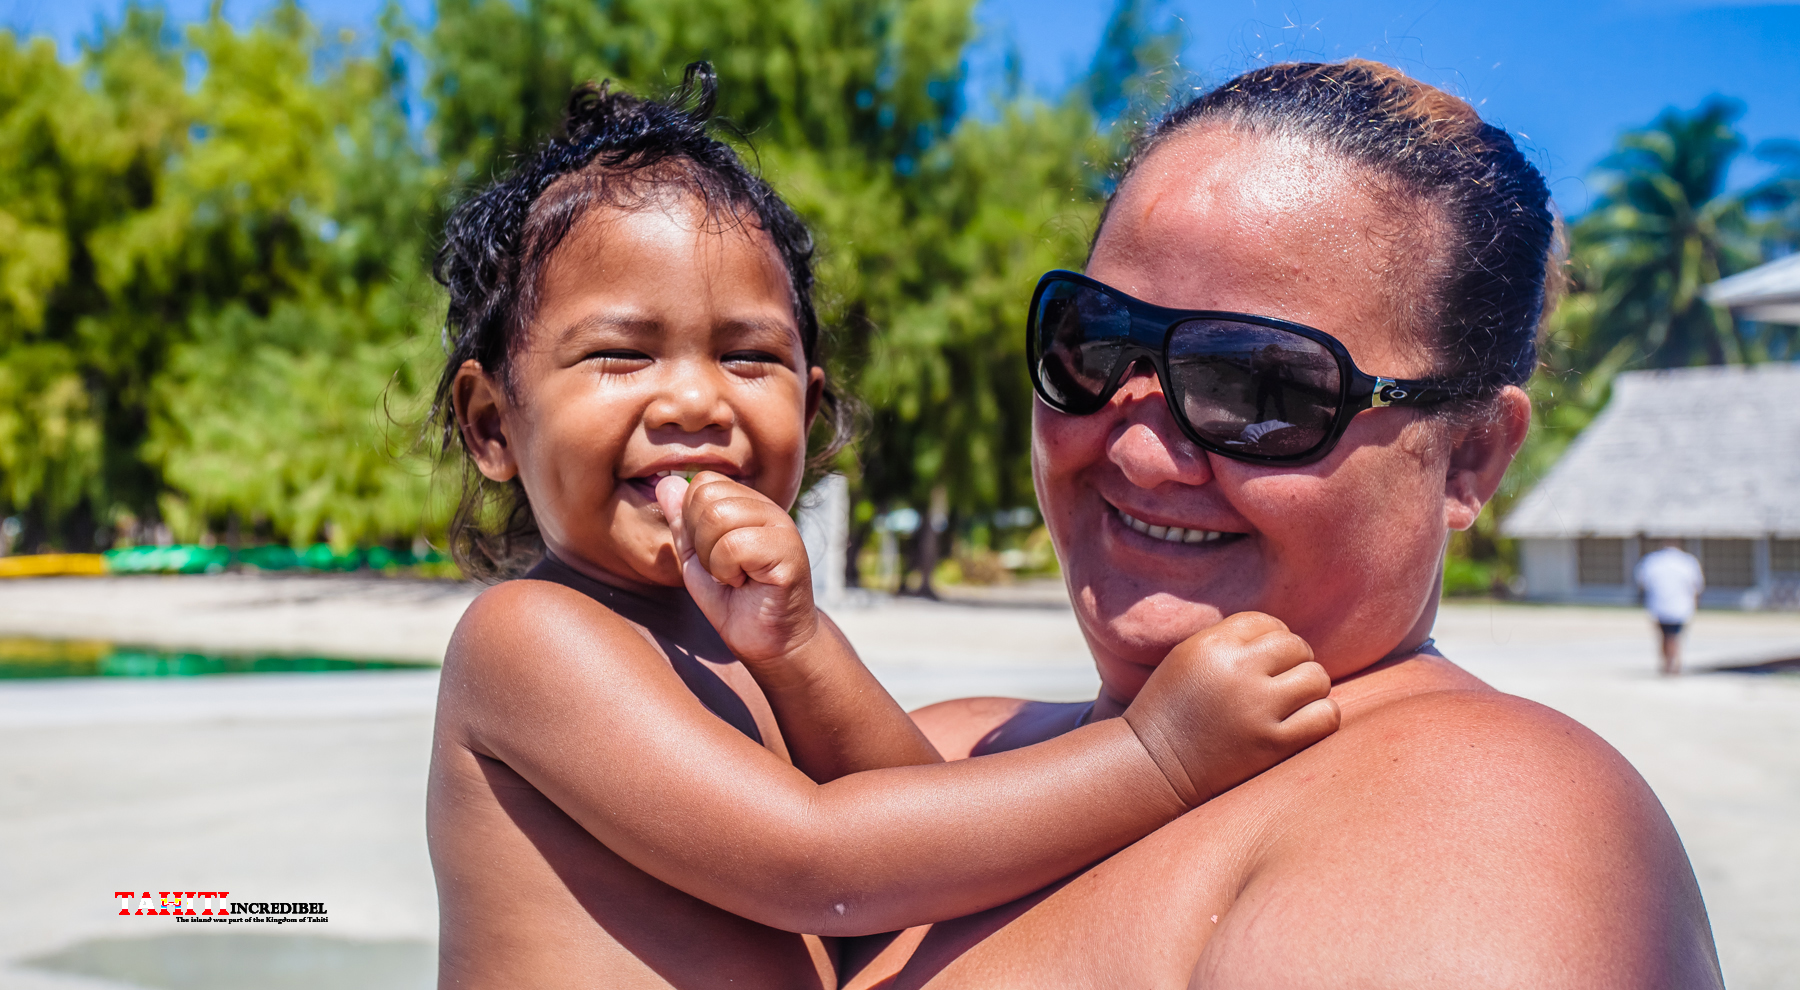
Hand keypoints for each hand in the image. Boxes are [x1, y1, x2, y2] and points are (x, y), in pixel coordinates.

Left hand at [656, 472, 818, 664]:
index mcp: (748, 505)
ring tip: (734, 576)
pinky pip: (733, 545)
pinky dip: (727, 572)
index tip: (711, 554)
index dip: (692, 521)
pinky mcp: (788, 550)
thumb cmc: (735, 602)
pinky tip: (745, 584)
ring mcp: (781, 526)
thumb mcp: (696, 559)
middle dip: (700, 540)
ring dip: (713, 559)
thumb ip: (682, 523)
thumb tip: (665, 482)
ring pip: (718, 516)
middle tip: (722, 569)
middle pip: (707, 494)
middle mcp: (767, 508)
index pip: (703, 482)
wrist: (770, 644)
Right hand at [1121, 612, 1338, 807]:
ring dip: (1310, 688)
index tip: (1263, 661)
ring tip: (1291, 702)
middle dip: (1293, 662)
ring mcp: (1257, 709)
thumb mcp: (1187, 659)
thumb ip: (1230, 641)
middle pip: (1296, 647)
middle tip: (1279, 682)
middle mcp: (1237, 671)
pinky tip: (1302, 722)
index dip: (1270, 639)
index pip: (1266, 622)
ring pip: (1317, 678)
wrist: (1152, 768)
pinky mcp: (1274, 744)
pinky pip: (1326, 716)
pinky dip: (1321, 716)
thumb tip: (1283, 638)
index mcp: (1211, 645)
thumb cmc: (1170, 711)